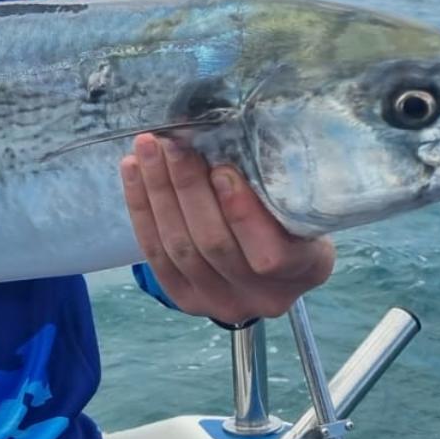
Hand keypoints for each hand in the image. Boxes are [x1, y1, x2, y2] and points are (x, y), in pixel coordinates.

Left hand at [121, 133, 333, 325]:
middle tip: (173, 143)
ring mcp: (222, 303)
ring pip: (179, 248)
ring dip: (158, 191)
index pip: (271, 253)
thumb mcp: (299, 198)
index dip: (241, 213)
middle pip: (214, 245)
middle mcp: (265, 296)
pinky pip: (155, 255)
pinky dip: (141, 209)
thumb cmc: (290, 214)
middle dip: (188, 188)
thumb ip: (273, 182)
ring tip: (148, 148)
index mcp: (306, 268)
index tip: (221, 169)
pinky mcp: (186, 299)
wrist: (272, 258)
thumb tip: (225, 135)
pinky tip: (133, 170)